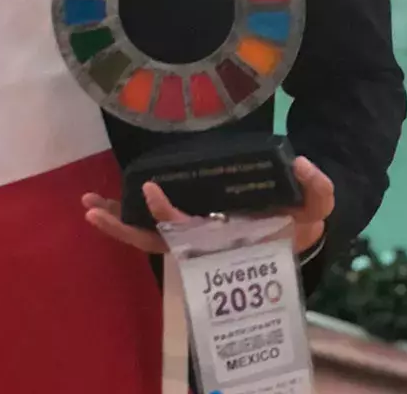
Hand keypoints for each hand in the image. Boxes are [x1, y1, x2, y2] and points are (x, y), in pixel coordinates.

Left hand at [82, 156, 336, 255]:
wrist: (299, 225)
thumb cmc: (302, 219)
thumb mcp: (319, 207)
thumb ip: (318, 188)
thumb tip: (303, 164)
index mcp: (226, 238)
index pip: (190, 231)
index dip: (169, 215)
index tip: (150, 190)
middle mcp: (202, 240)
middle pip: (154, 242)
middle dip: (122, 229)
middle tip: (90, 211)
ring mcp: (192, 233)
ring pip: (147, 236)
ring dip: (117, 222)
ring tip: (87, 205)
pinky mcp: (188, 221)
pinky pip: (151, 224)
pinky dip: (128, 214)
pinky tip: (105, 201)